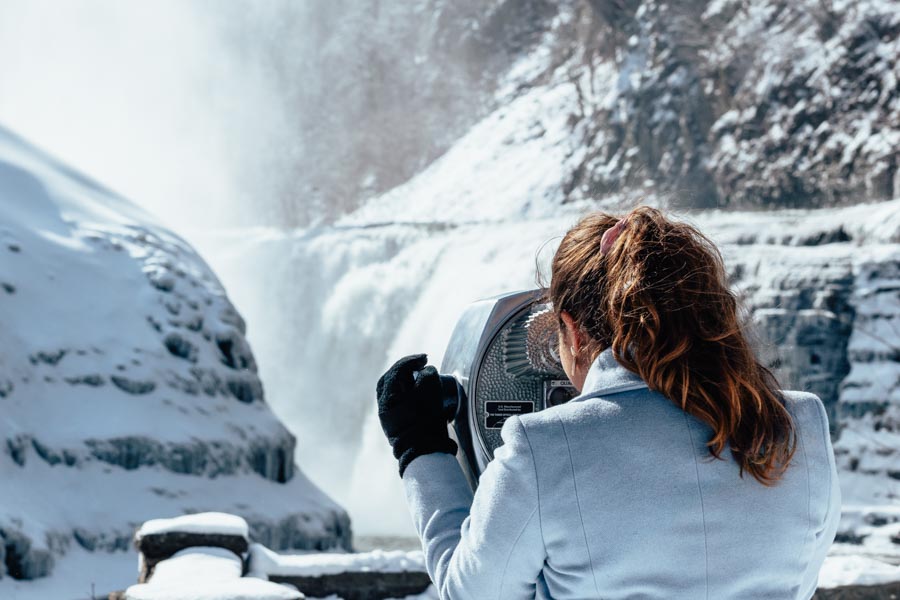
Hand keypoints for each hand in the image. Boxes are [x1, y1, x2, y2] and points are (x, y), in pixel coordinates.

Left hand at [376, 354, 456, 476]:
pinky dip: (408, 394)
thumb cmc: (426, 420)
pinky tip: (419, 395)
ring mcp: (387, 416)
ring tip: (421, 379)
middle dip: (406, 370)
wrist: (423, 451)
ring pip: (393, 392)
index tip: (426, 358)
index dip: (412, 360)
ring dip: (406, 382)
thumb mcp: (431, 392)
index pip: (397, 370)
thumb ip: (428, 375)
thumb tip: (426, 370)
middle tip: (420, 365)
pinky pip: (398, 402)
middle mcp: (383, 405)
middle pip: (391, 379)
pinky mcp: (394, 425)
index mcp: (388, 396)